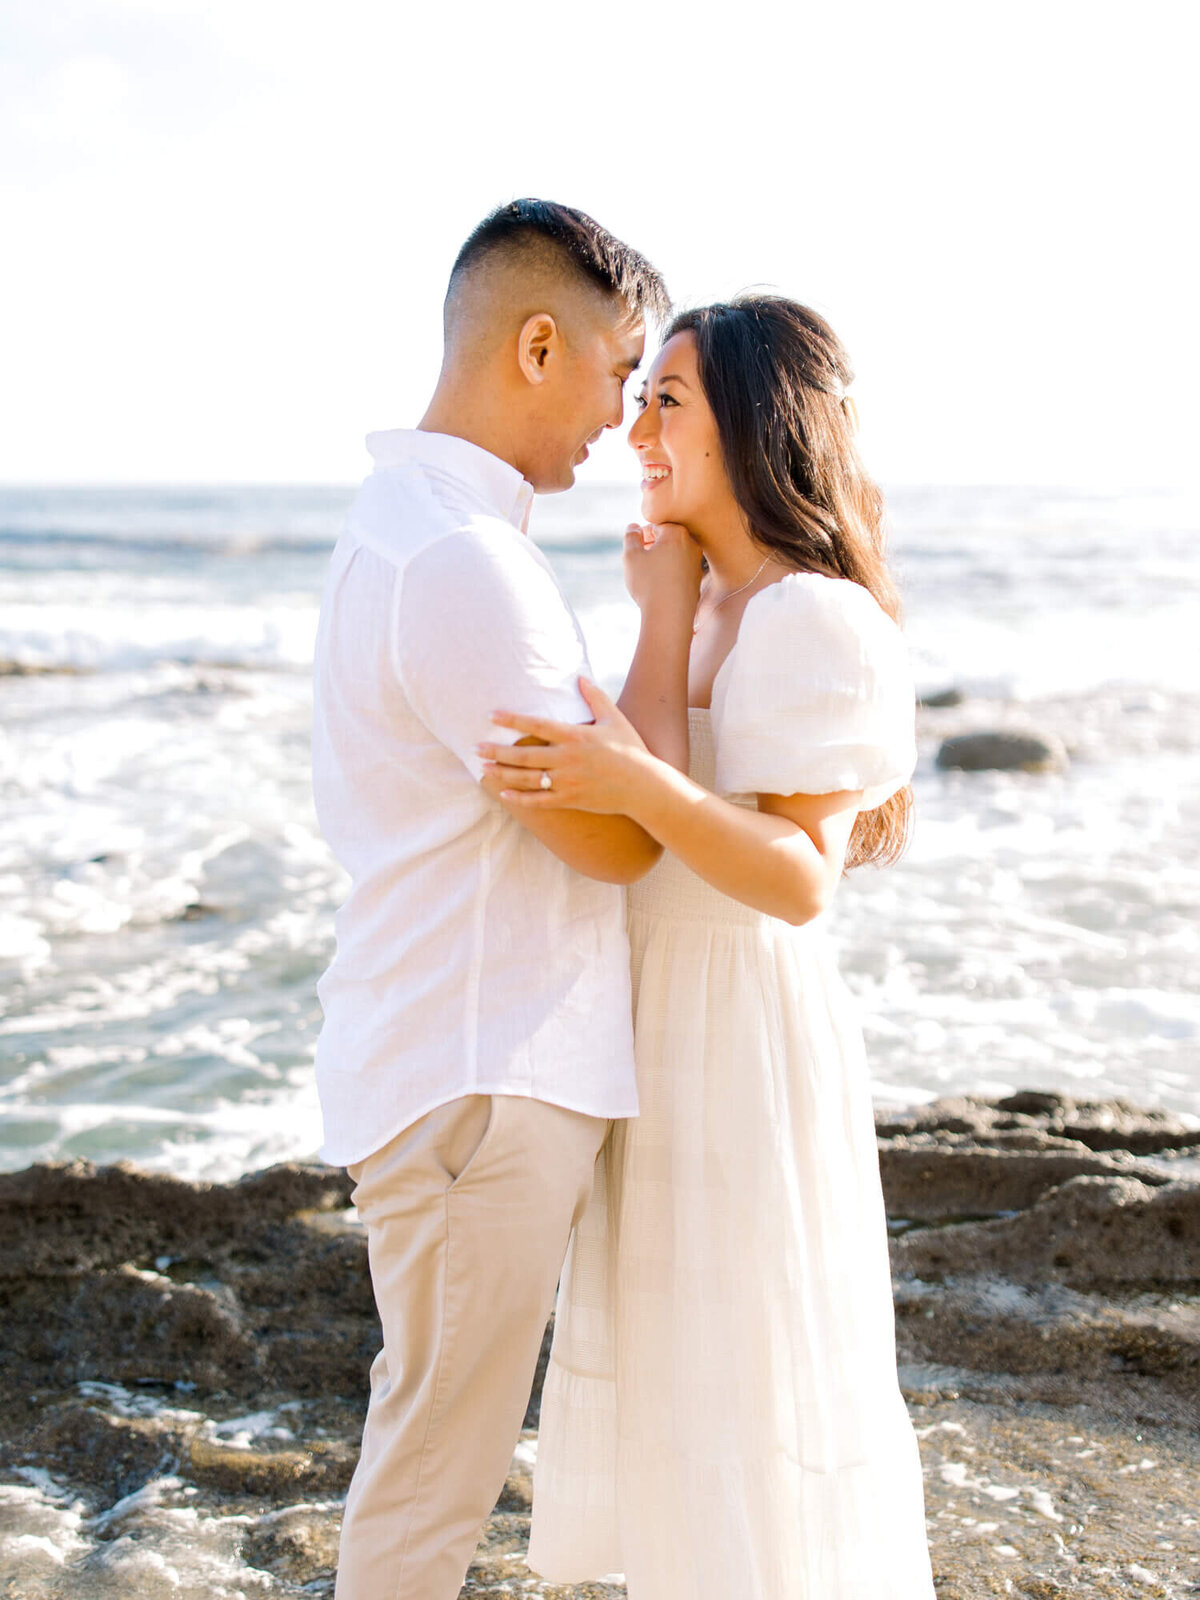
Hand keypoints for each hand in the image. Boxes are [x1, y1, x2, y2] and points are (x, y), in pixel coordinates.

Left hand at [477, 678, 655, 814]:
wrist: (643, 786)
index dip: (512, 719)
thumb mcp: (614, 718)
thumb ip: (594, 697)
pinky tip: (503, 794)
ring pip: (526, 778)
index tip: (492, 715)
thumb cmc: (630, 750)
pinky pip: (539, 801)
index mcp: (575, 737)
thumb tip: (580, 677)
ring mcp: (567, 782)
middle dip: (497, 751)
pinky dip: (520, 799)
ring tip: (483, 767)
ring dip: (502, 773)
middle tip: (476, 747)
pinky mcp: (570, 800)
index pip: (537, 725)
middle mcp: (567, 759)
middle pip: (523, 755)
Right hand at [622, 521, 703, 616]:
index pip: (656, 526)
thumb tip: (634, 528)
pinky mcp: (697, 581)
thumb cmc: (649, 583)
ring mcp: (696, 564)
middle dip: (651, 547)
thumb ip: (631, 536)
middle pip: (667, 540)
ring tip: (647, 576)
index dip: (641, 536)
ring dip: (660, 561)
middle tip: (639, 562)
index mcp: (676, 533)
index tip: (634, 549)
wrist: (669, 616)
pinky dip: (668, 575)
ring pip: (673, 556)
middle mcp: (691, 545)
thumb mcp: (631, 556)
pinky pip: (679, 572)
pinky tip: (658, 588)